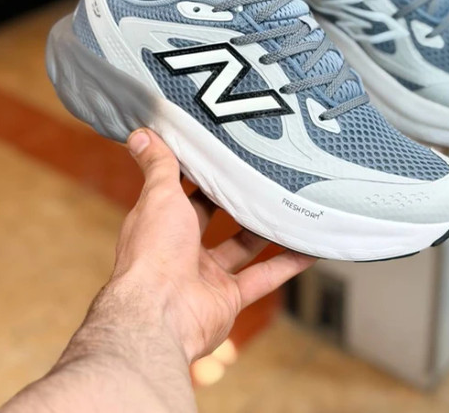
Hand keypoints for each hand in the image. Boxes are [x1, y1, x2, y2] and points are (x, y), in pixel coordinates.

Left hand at [116, 128, 314, 361]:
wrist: (161, 314)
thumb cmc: (154, 251)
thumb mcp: (158, 195)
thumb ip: (158, 165)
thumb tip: (140, 134)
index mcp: (161, 223)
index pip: (181, 192)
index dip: (200, 174)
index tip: (221, 152)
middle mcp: (181, 249)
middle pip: (213, 218)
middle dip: (234, 199)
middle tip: (259, 172)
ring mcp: (205, 275)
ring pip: (242, 246)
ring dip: (265, 228)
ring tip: (287, 203)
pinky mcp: (228, 298)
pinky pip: (263, 277)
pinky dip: (287, 264)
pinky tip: (308, 248)